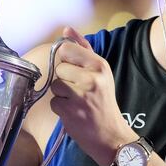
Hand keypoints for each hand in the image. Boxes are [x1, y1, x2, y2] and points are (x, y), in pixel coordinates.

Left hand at [49, 27, 134, 165]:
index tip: (74, 69)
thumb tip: (66, 30)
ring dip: (61, 95)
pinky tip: (74, 112)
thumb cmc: (104, 102)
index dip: (66, 59)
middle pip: (59, 68)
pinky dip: (60, 108)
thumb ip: (83, 48)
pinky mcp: (70, 111)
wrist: (111, 135)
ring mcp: (81, 96)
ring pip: (55, 85)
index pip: (67, 49)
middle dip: (64, 79)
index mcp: (100, 65)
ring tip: (76, 101)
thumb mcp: (100, 72)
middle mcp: (92, 78)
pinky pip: (54, 102)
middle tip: (79, 90)